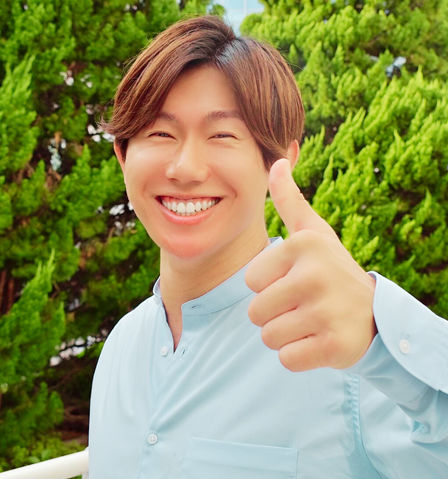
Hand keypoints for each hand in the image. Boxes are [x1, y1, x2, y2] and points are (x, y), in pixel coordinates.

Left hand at [245, 159, 376, 371]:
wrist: (374, 312)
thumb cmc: (330, 269)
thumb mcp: (313, 231)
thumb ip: (289, 199)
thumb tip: (278, 161)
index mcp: (302, 245)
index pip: (249, 281)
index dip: (268, 286)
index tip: (294, 281)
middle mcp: (315, 275)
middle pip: (255, 312)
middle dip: (274, 314)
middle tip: (303, 305)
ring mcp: (327, 312)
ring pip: (269, 336)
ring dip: (285, 334)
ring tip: (310, 321)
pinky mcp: (334, 346)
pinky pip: (287, 359)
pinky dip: (299, 354)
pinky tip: (319, 339)